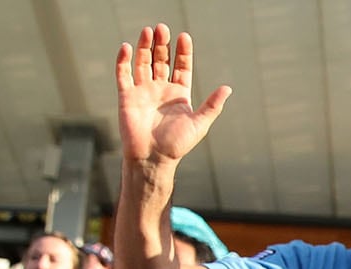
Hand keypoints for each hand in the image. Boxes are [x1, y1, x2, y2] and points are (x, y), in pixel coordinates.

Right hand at [116, 24, 231, 168]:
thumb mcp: (199, 124)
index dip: (183, 52)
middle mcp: (160, 89)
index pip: (181, 66)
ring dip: (145, 47)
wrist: (153, 158)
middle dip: (162, 44)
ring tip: (149, 30)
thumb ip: (212, 105)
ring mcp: (143, 91)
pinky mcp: (127, 97)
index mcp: (178, 93)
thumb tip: (227, 88)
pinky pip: (123, 75)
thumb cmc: (177, 145)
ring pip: (143, 63)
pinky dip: (124, 61)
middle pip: (161, 60)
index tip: (184, 36)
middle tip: (163, 27)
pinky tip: (128, 47)